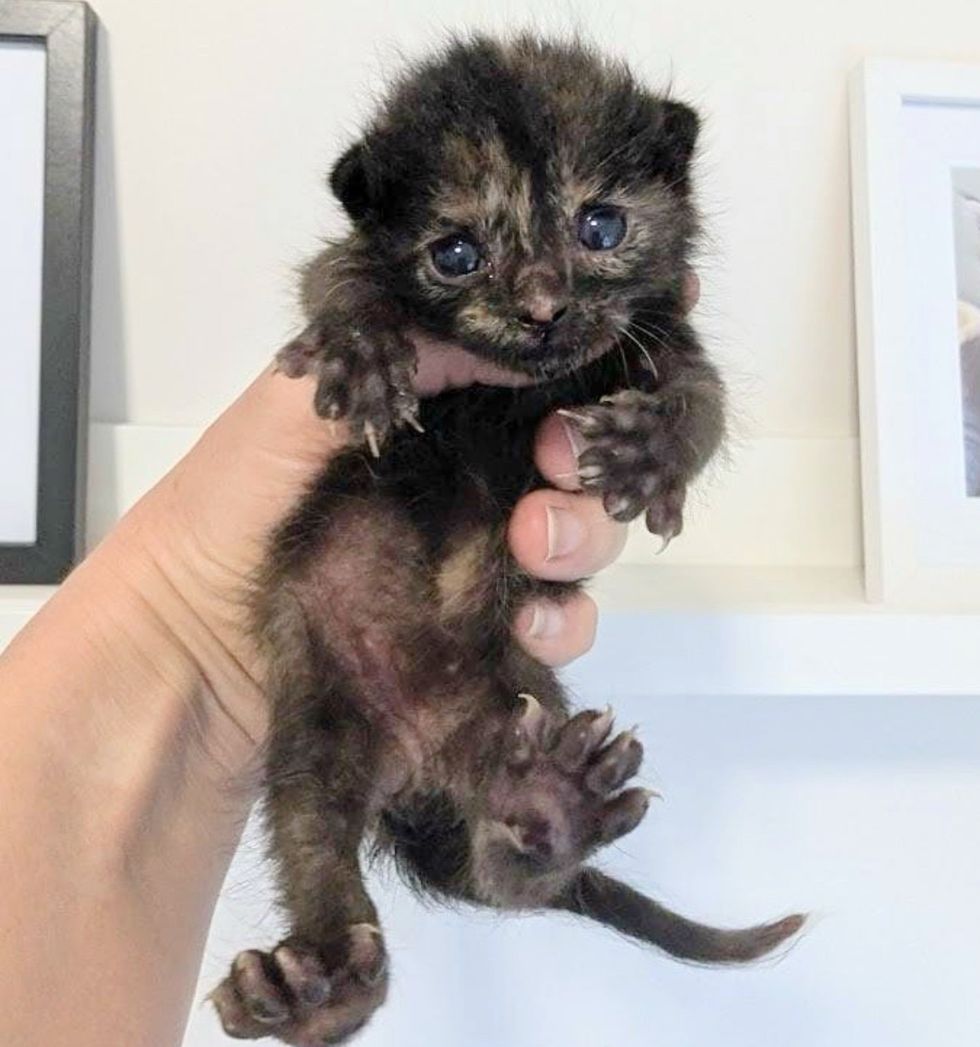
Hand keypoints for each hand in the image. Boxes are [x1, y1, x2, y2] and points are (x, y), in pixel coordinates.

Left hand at [129, 274, 701, 701]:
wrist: (190, 650)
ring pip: (582, 539)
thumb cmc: (225, 513)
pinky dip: (563, 623)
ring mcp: (480, 562)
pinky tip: (527, 625)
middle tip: (560, 464)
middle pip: (575, 461)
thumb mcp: (291, 409)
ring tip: (533, 544)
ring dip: (583, 537)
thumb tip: (508, 335)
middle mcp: (468, 483)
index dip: (585, 376)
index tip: (616, 368)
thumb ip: (391, 358)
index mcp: (433, 418)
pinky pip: (557, 625)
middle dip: (589, 460)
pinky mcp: (482, 636)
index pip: (532, 385)